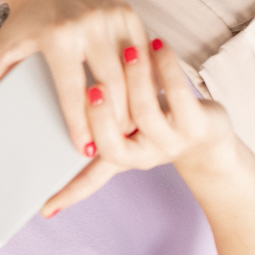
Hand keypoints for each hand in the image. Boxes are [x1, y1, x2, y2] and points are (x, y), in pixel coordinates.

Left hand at [0, 0, 148, 162]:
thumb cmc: (24, 17)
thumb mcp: (2, 47)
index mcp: (58, 36)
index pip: (72, 89)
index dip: (80, 123)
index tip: (85, 151)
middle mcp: (89, 24)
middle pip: (110, 83)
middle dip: (115, 119)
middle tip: (115, 148)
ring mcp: (113, 16)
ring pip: (132, 70)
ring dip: (135, 103)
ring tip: (130, 131)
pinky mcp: (129, 12)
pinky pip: (143, 52)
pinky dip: (146, 78)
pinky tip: (144, 102)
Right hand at [39, 37, 234, 216]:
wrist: (207, 140)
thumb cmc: (156, 128)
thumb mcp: (123, 138)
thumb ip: (92, 135)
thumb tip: (47, 140)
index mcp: (121, 158)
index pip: (89, 179)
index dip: (69, 192)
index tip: (46, 208)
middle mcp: (142, 156)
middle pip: (112, 145)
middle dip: (100, 117)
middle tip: (93, 88)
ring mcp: (170, 143)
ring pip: (145, 113)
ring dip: (135, 81)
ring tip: (129, 53)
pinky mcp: (196, 125)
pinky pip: (179, 94)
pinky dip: (167, 68)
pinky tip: (158, 46)